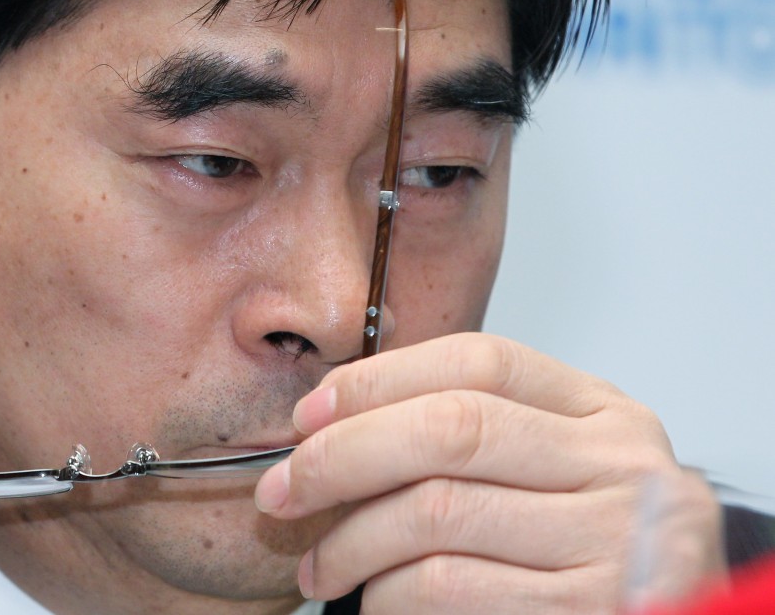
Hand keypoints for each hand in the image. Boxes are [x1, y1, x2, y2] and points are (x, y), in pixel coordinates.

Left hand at [255, 333, 725, 613]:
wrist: (667, 612)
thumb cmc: (585, 542)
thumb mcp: (549, 465)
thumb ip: (471, 433)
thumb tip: (328, 424)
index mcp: (601, 410)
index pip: (479, 361)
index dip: (379, 380)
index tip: (309, 414)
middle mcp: (619, 464)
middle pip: (450, 428)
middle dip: (341, 456)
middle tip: (282, 489)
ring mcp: (612, 539)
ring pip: (436, 513)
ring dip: (350, 540)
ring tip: (318, 563)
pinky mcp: (588, 610)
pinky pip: (449, 588)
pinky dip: (388, 595)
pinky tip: (376, 599)